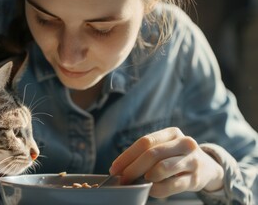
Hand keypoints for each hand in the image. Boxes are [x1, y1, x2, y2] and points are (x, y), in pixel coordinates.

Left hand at [109, 127, 223, 197]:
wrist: (208, 167)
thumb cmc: (177, 157)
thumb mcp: (165, 149)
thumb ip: (146, 154)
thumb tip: (120, 168)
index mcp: (172, 133)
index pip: (145, 142)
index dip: (127, 156)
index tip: (114, 168)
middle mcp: (184, 143)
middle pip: (152, 154)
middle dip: (133, 168)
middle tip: (122, 179)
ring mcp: (192, 160)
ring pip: (163, 167)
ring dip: (146, 177)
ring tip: (136, 183)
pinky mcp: (196, 178)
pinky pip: (173, 185)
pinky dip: (158, 189)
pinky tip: (150, 190)